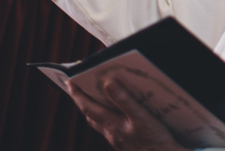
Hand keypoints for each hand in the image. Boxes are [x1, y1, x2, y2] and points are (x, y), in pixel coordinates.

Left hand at [69, 78, 190, 150]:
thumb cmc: (155, 140)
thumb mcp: (142, 117)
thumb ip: (124, 100)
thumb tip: (108, 83)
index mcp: (112, 124)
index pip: (88, 107)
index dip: (77, 94)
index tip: (69, 81)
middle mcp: (111, 133)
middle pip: (90, 115)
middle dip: (83, 101)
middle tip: (78, 87)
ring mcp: (117, 139)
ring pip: (99, 122)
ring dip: (94, 109)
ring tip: (94, 96)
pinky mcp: (125, 143)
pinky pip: (110, 127)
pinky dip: (107, 116)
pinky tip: (116, 113)